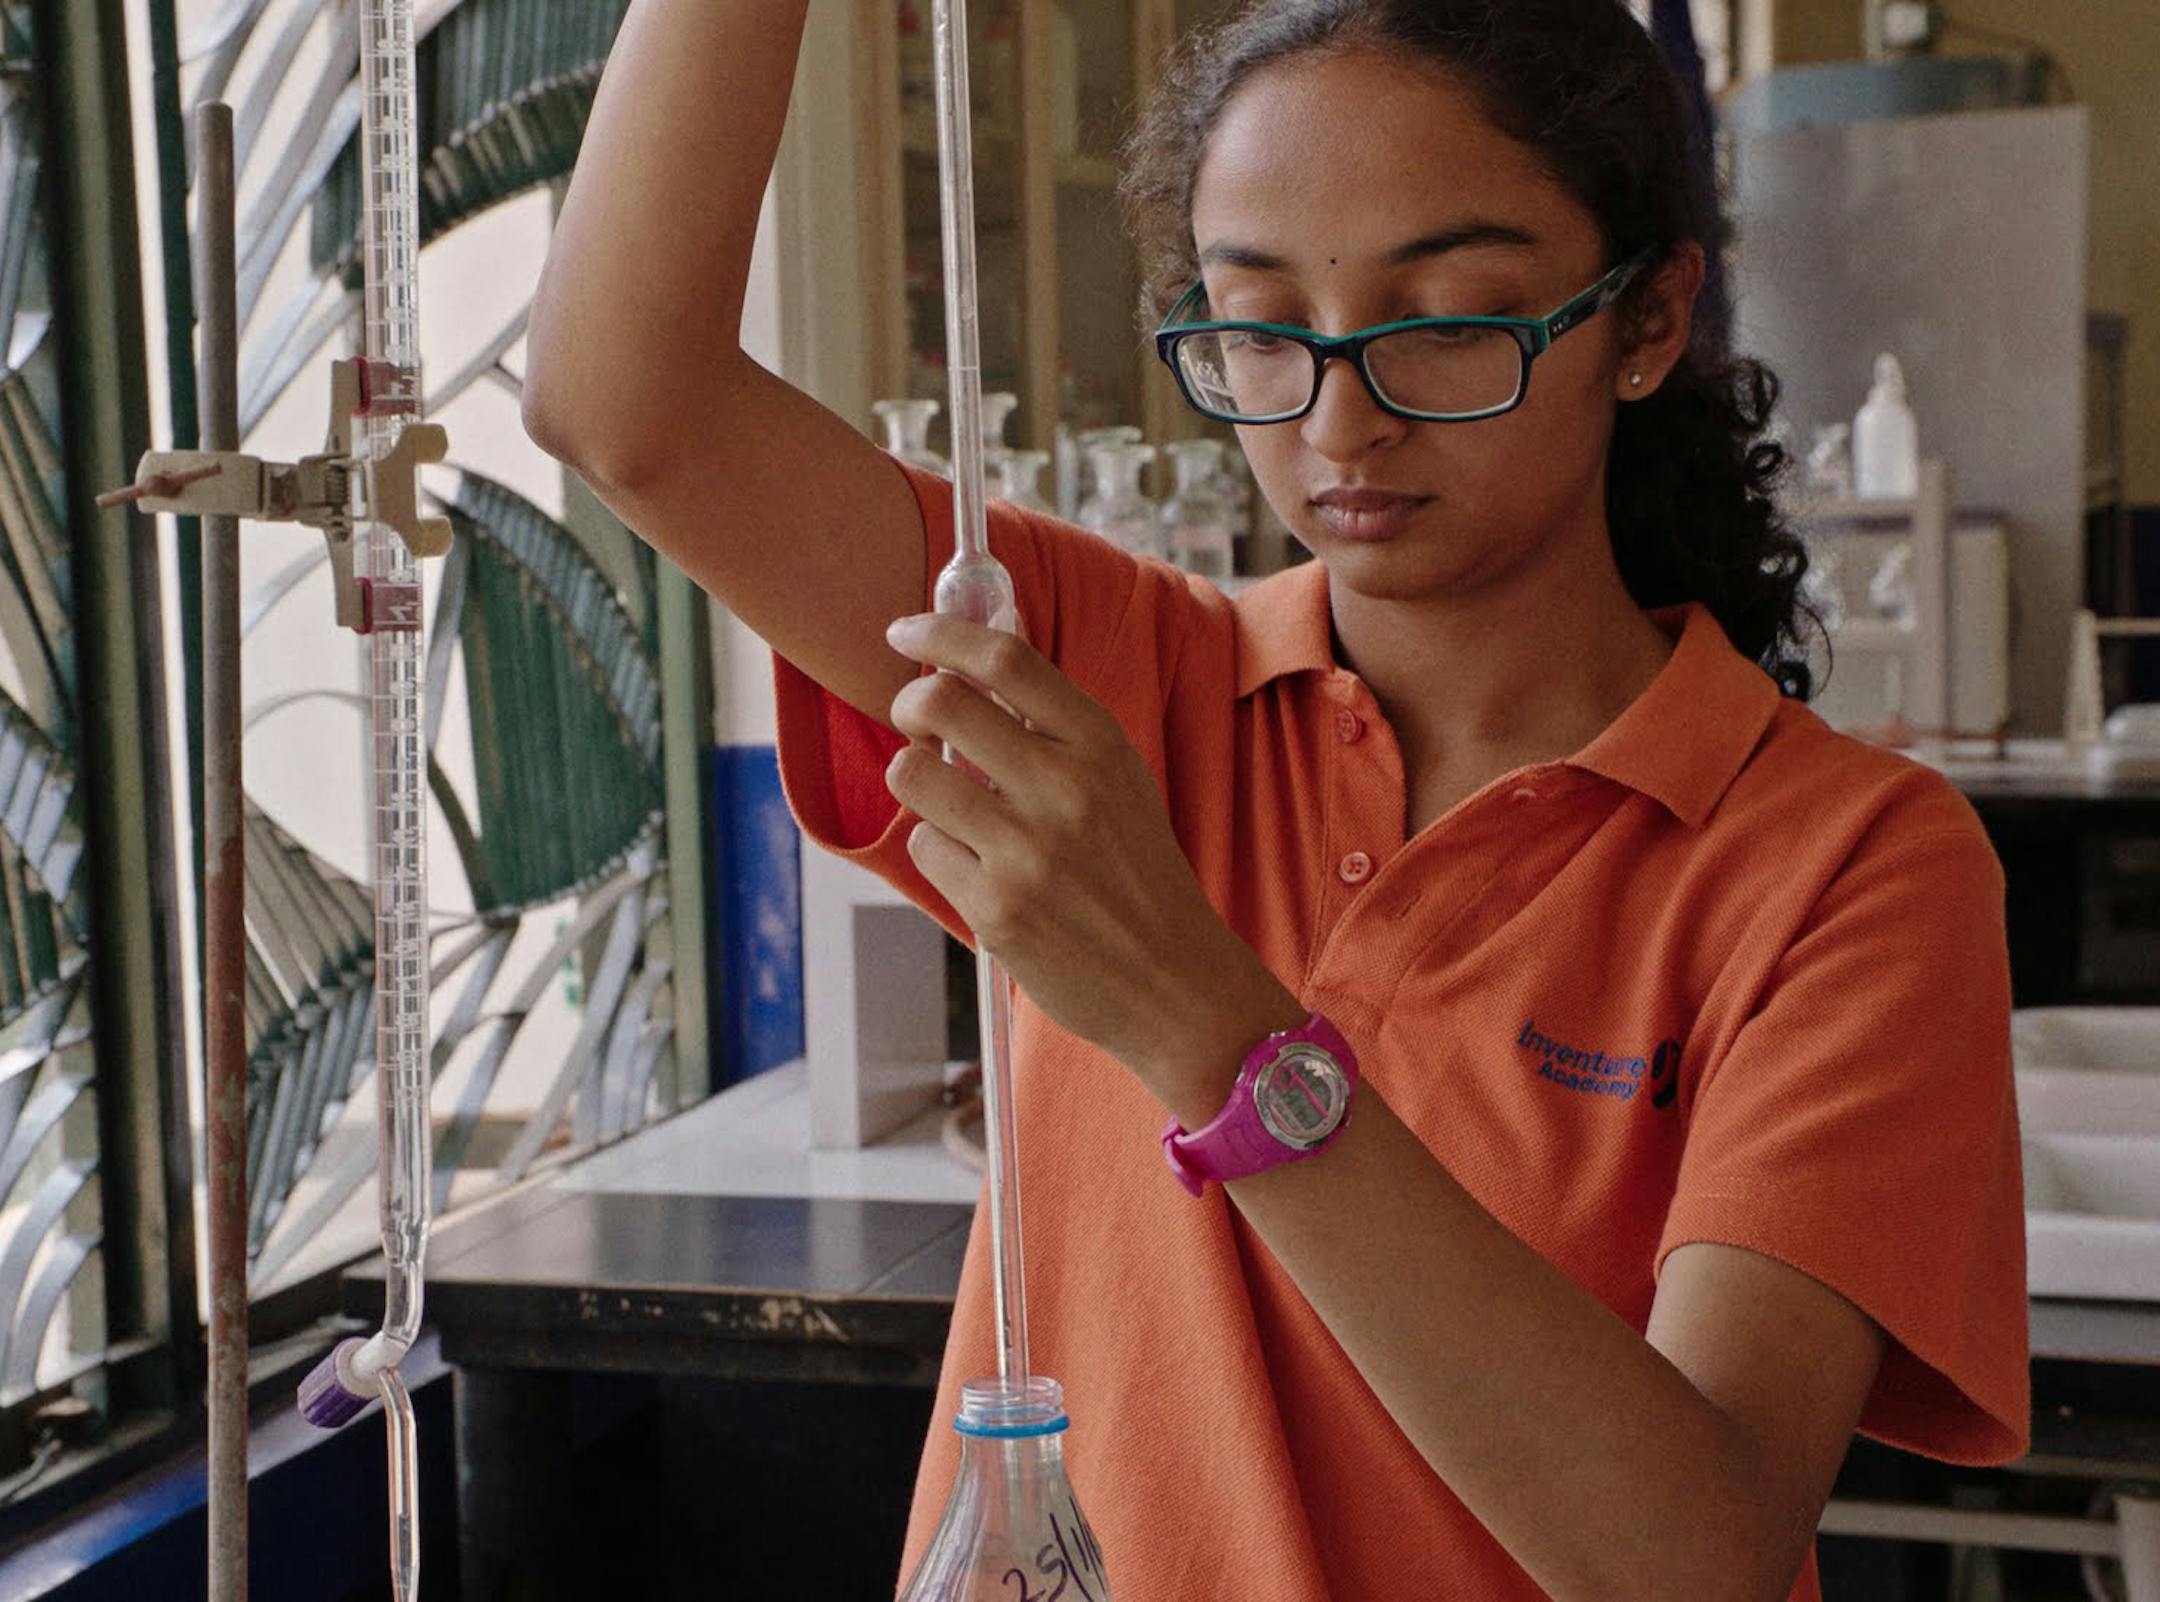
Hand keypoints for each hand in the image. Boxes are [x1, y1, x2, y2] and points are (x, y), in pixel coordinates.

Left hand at [882, 613, 1302, 1109]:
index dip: (940, 632)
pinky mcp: (995, 909)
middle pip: (939, 703)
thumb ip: (1052, 718)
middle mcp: (1064, 788)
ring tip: (953, 804)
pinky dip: (940, 851)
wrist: (1173, 978)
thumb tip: (981, 642)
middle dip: (908, 703)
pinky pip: (925, 847)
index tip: (904, 631)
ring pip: (912, 775)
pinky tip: (980, 870)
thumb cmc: (1136, 868)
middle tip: (913, 719)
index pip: (1003, 657)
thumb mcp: (1117, 776)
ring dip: (918, 782)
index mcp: (1099, 744)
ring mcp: (1026, 851)